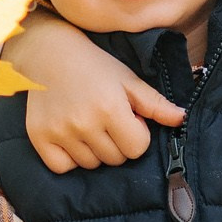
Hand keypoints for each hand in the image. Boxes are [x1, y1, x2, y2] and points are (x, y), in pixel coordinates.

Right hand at [8, 11, 184, 172]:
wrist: (49, 54)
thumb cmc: (95, 67)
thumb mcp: (129, 80)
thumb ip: (156, 103)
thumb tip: (182, 119)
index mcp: (110, 109)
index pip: (137, 148)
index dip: (136, 133)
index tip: (127, 118)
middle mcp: (84, 124)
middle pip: (115, 159)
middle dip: (117, 142)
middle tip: (106, 119)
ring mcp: (60, 133)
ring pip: (91, 164)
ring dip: (95, 150)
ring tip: (88, 123)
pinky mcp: (39, 138)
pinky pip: (62, 167)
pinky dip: (69, 158)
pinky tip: (70, 135)